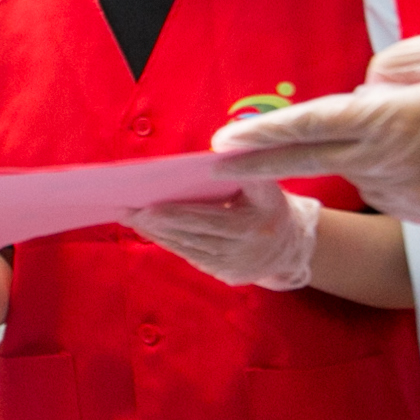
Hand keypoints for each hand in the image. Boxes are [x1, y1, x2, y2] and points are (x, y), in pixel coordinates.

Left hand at [127, 182, 320, 289]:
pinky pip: (193, 258)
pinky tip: (152, 232)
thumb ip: (245, 164)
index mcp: (253, 223)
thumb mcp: (267, 183)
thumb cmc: (271, 205)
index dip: (175, 215)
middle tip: (127, 211)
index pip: (207, 219)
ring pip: (188, 249)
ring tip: (132, 219)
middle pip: (191, 236)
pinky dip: (171, 244)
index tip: (148, 208)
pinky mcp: (226, 276)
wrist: (291, 247)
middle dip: (156, 224)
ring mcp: (234, 267)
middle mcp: (244, 249)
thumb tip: (223, 144)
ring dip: (157, 235)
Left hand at [211, 30, 419, 224]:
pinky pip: (385, 181)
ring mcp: (397, 191)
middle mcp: (382, 161)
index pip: (308, 126)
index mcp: (386, 119)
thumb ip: (391, 64)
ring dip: (363, 146)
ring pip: (357, 163)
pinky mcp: (414, 210)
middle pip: (307, 160)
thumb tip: (364, 88)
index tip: (221, 143)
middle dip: (256, 162)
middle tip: (214, 163)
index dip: (262, 135)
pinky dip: (392, 165)